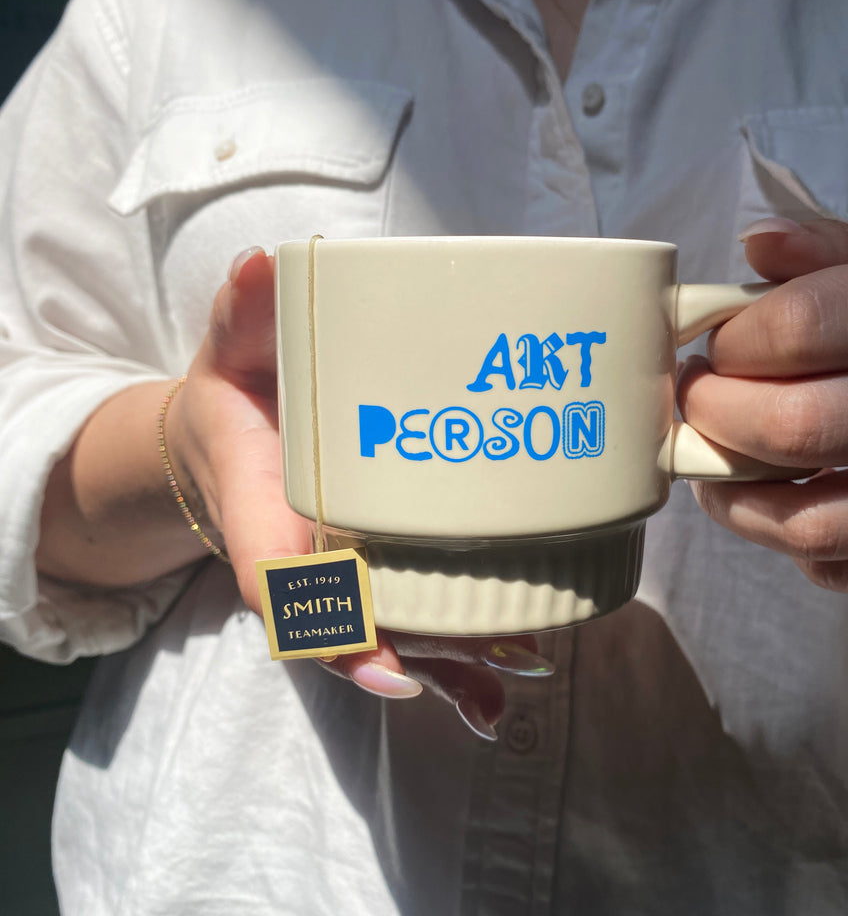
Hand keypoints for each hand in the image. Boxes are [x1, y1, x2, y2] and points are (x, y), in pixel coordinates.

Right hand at [168, 248, 552, 738]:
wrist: (225, 431)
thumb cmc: (234, 396)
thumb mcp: (229, 351)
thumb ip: (243, 312)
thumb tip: (259, 266)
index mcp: (263, 511)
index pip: (286, 586)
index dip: (332, 629)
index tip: (384, 664)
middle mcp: (302, 556)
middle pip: (358, 628)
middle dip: (422, 651)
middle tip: (497, 656)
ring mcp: (336, 568)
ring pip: (389, 632)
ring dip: (448, 663)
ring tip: (519, 664)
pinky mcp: (365, 562)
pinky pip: (402, 616)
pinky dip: (444, 658)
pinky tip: (498, 684)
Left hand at [677, 218, 847, 594]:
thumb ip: (831, 250)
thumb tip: (755, 244)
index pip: (803, 327)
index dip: (732, 342)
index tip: (715, 346)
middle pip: (801, 429)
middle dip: (716, 415)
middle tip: (698, 400)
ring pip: (815, 523)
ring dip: (733, 496)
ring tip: (711, 461)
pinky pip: (841, 570)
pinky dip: (784, 541)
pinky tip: (774, 500)